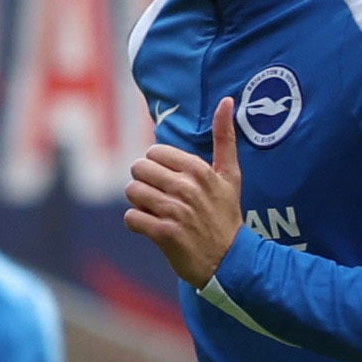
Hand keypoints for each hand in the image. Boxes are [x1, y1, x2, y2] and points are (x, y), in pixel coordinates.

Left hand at [122, 99, 244, 287]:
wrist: (230, 260)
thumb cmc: (226, 215)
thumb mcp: (230, 175)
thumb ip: (225, 138)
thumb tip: (226, 100)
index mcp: (199, 170)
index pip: (154, 153)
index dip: (157, 168)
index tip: (172, 182)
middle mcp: (186, 188)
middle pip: (138, 170)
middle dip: (145, 184)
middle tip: (163, 199)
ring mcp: (175, 211)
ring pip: (132, 193)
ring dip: (140, 204)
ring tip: (158, 213)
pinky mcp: (164, 234)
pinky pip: (131, 218)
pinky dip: (137, 224)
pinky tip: (153, 228)